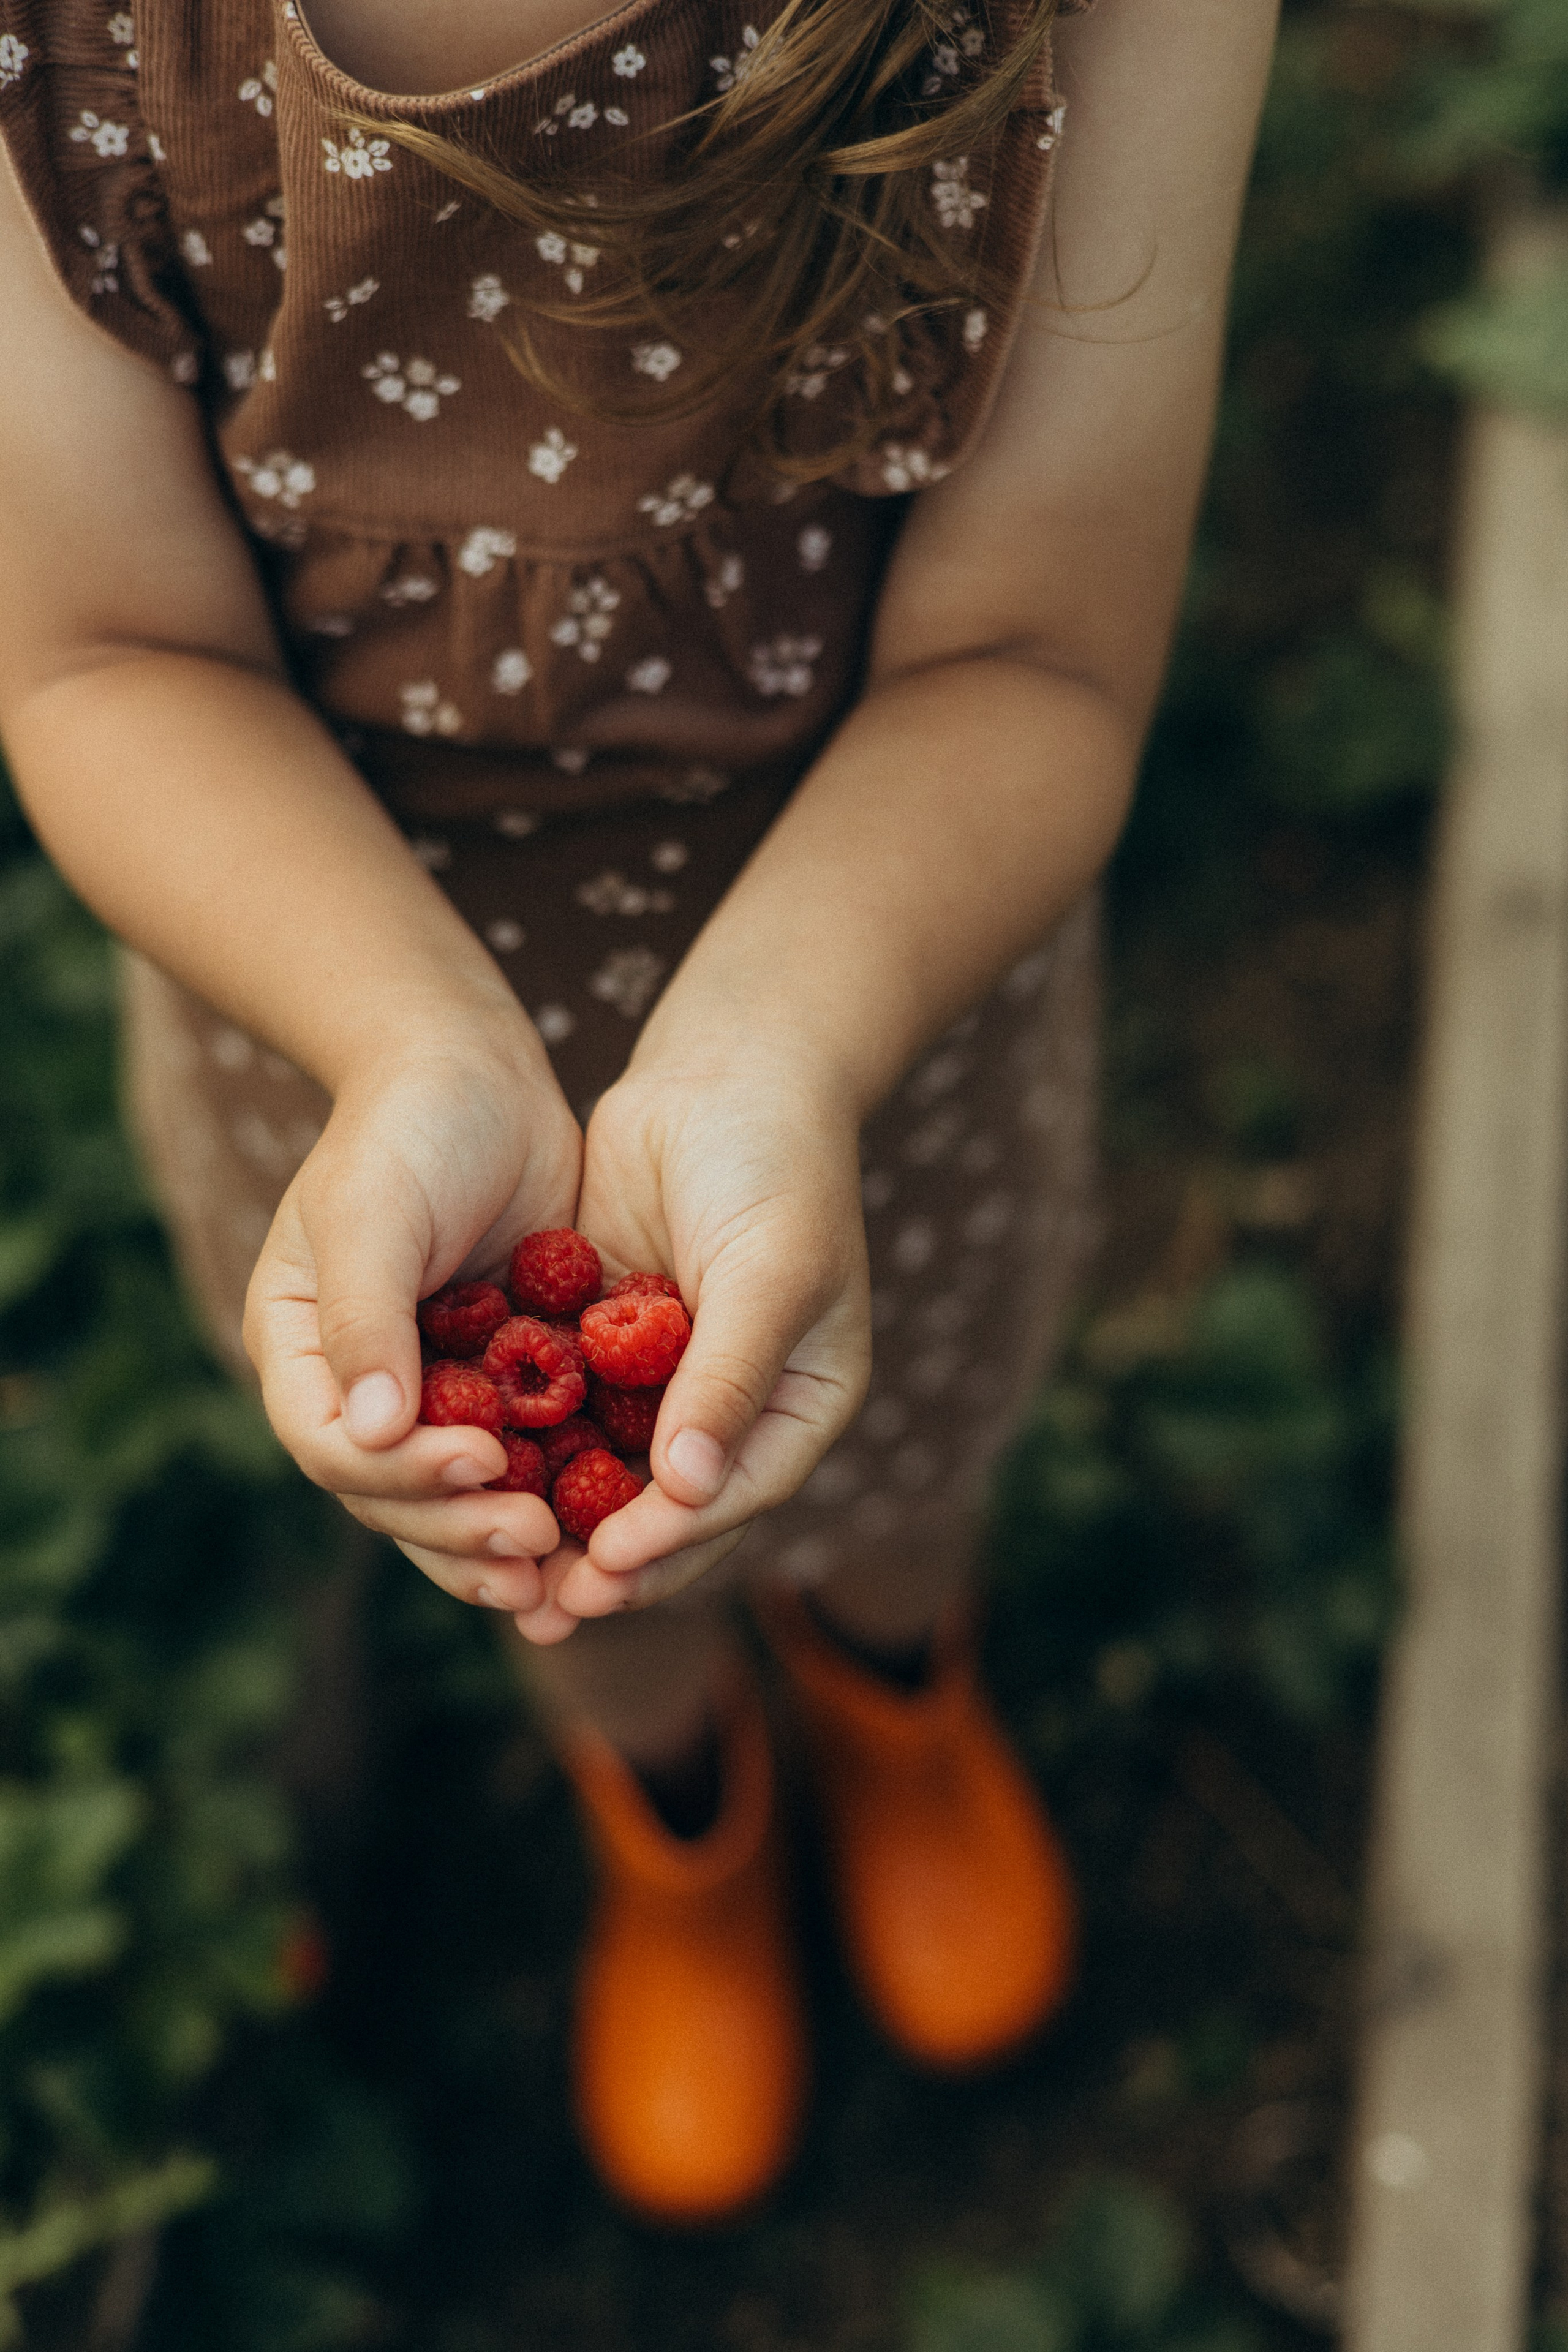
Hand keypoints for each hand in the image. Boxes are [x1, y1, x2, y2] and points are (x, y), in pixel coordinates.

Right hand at [244, 1026, 582, 1616]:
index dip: (402, 1476)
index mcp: (300, 1352)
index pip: (333, 1446)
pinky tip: (602, 1527)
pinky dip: (554, 1498)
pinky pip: (522, 1461)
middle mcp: (359, 1388)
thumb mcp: (373, 1208)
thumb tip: (375, 1433)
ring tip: (565, 1573)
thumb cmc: (410, 1125)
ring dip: (503, 1543)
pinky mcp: (500, 1385)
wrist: (477, 1072)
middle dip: (461, 1530)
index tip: (482, 1462)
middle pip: (393, 1496)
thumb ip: (366, 1317)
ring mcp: (430, 1393)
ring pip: (455, 1500)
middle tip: (537, 1544)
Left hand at [513, 1038, 871, 1641]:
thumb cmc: (774, 1165)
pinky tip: (472, 1476)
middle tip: (540, 1608)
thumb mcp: (768, 1271)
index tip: (603, 1576)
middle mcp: (733, 1406)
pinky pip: (563, 1408)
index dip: (668, 1542)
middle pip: (666, 1508)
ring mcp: (665, 1374)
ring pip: (607, 1469)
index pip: (731, 1497)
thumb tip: (689, 1488)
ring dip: (557, 1519)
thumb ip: (728, 1378)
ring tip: (498, 1573)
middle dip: (605, 1560)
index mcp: (799, 1405)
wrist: (727, 1068)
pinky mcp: (605, 1338)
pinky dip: (526, 1446)